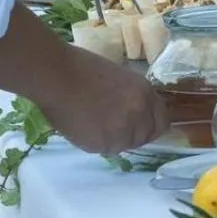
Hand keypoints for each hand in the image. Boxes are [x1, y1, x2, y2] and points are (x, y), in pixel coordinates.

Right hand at [37, 48, 170, 155]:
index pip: (161, 123)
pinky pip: (104, 149)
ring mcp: (119, 132)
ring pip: (124, 145)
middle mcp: (138, 115)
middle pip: (145, 137)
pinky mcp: (98, 144)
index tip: (140, 125)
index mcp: (145, 95)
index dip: (150, 125)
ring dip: (114, 139)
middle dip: (132, 133)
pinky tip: (84, 126)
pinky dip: (96, 142)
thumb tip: (139, 114)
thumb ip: (135, 98)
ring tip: (95, 124)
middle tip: (113, 125)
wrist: (56, 76)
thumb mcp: (123, 79)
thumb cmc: (84, 68)